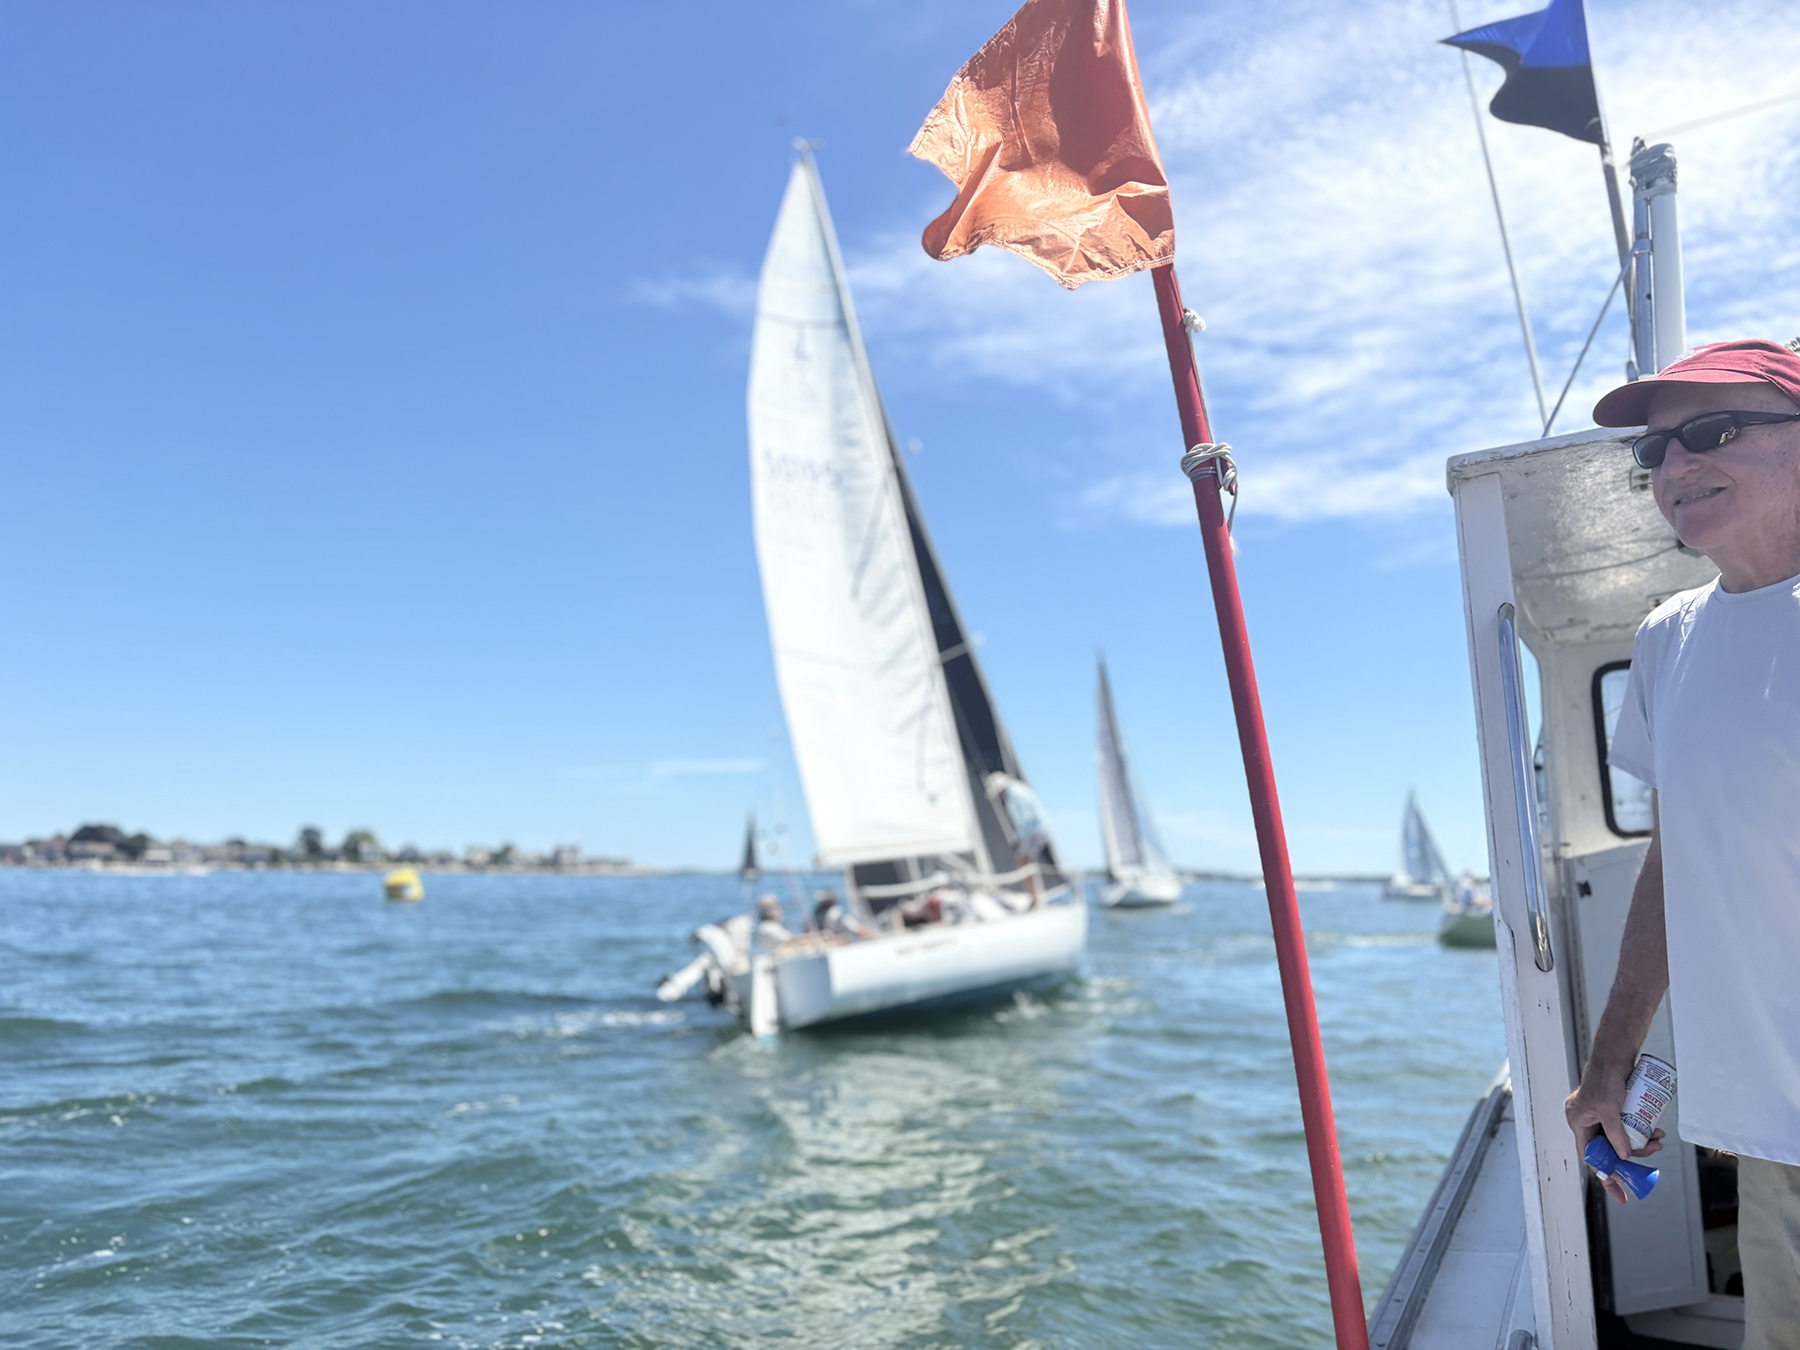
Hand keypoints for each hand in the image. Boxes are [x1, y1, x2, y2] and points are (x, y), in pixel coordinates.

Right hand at [1566, 1061, 1665, 1203]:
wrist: (1616, 1053)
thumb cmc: (1607, 1077)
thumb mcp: (1610, 1109)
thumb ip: (1616, 1134)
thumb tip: (1624, 1158)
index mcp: (1578, 1121)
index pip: (1592, 1157)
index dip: (1607, 1177)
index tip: (1621, 1195)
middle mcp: (1586, 1120)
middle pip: (1609, 1149)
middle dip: (1632, 1156)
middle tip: (1651, 1158)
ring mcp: (1600, 1114)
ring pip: (1620, 1139)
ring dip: (1640, 1143)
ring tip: (1658, 1140)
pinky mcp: (1613, 1108)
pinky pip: (1626, 1127)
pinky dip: (1640, 1131)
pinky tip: (1655, 1130)